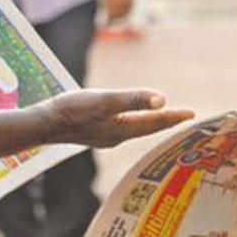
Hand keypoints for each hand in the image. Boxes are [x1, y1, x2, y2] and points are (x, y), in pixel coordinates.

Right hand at [41, 89, 193, 147]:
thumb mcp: (105, 101)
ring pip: (137, 129)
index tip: (192, 114)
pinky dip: (135, 122)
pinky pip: (124, 127)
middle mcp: (118, 136)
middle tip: (185, 116)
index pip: (156, 122)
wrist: (43, 124)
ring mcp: (106, 136)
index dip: (174, 116)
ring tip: (164, 117)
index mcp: (123, 129)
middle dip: (167, 121)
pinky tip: (132, 119)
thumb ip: (133, 99)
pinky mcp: (95, 132)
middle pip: (149, 128)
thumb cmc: (72, 111)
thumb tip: (162, 100)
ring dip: (152, 122)